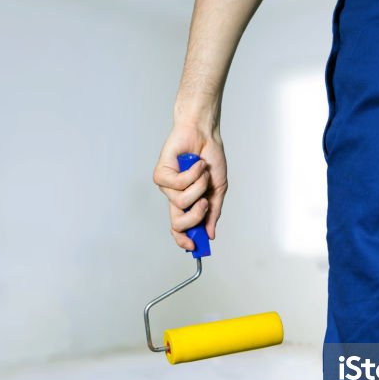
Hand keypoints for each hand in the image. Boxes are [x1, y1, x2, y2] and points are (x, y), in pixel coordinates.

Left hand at [152, 121, 227, 250]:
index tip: (195, 246)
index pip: (180, 228)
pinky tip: (195, 163)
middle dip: (194, 216)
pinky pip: (177, 184)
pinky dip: (192, 173)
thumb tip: (210, 235)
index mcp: (188, 203)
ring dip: (198, 185)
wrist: (205, 133)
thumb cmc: (211, 158)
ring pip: (181, 201)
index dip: (185, 240)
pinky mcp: (160, 173)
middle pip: (177, 223)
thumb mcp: (218, 189)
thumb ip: (214, 212)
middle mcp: (175, 197)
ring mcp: (166, 186)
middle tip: (205, 202)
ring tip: (202, 171)